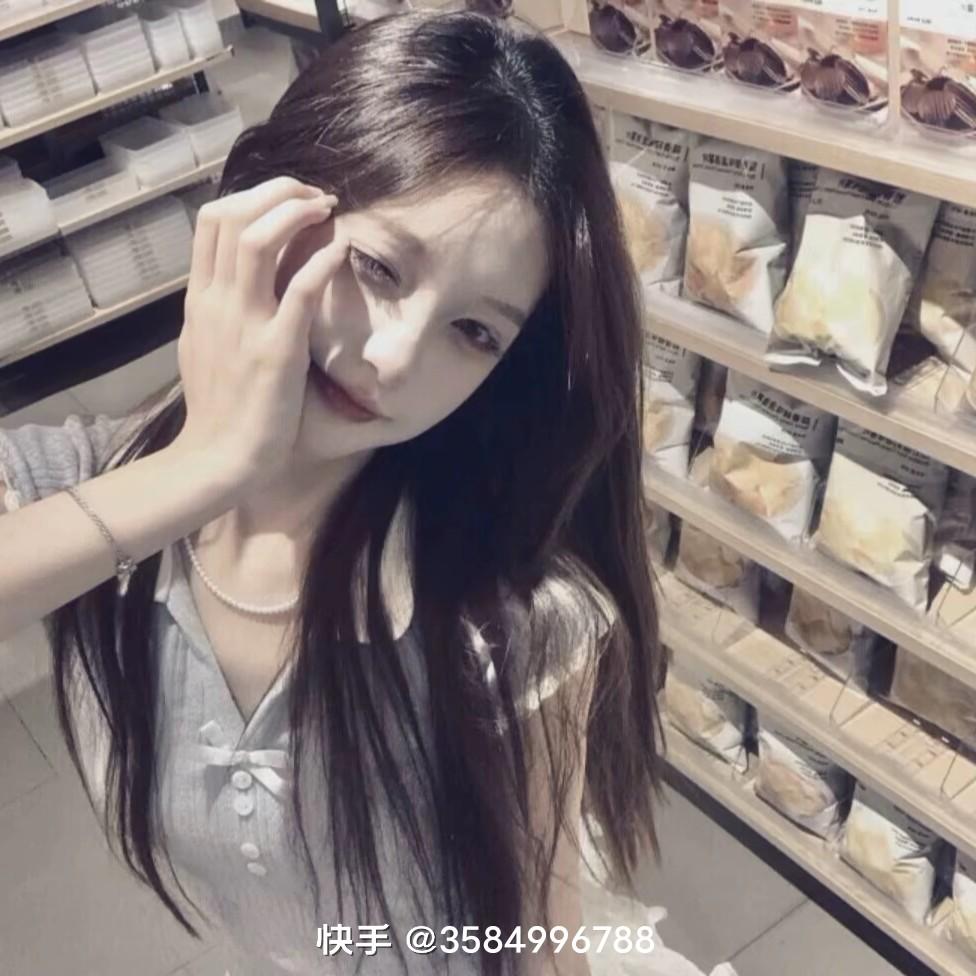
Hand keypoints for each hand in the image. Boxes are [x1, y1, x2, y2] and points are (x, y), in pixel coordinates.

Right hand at [172, 175, 349, 495]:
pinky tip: (341, 248)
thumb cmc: (220, 408)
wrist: (218, 458)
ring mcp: (245, 323)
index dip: (252, 195)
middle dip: (279, 191)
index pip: (212, 221)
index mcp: (200, 300)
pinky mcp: (276, 350)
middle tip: (316, 195)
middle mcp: (217, 302)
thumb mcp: (205, 345)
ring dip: (297, 212)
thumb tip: (241, 276)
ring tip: (328, 209)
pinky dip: (321, 260)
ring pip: (259, 239)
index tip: (287, 200)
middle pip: (234, 215)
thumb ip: (220, 307)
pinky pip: (300, 291)